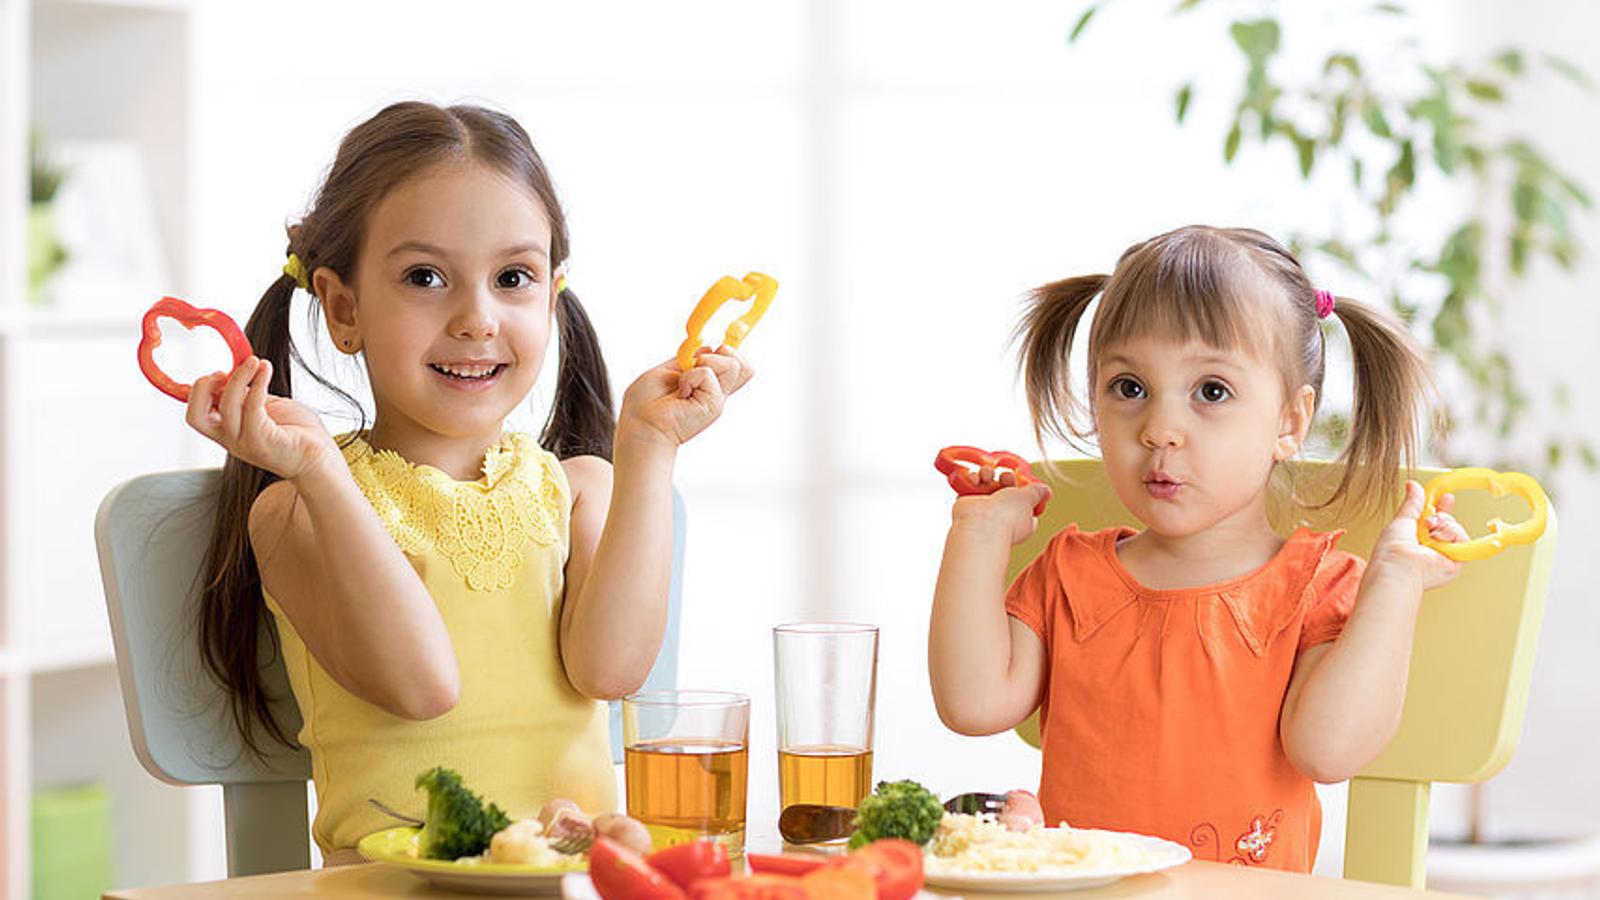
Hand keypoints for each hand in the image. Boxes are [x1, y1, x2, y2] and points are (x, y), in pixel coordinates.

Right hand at [185, 357, 340, 481]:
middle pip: (195, 417)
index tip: (220, 372)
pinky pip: (252, 406)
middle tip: (222, 372)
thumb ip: (249, 394)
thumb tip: (238, 373)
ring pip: (226, 406)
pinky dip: (258, 383)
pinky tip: (266, 370)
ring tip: (256, 362)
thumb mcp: (267, 407)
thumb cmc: (299, 434)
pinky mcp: (261, 440)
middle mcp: (231, 440)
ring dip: (240, 377)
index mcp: (228, 432)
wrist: (320, 459)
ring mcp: (244, 442)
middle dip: (202, 388)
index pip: (196, 414)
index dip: (200, 390)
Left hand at [617, 346, 754, 447]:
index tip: (718, 345)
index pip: (736, 365)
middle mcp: (716, 392)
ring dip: (706, 362)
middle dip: (724, 352)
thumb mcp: (668, 370)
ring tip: (687, 379)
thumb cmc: (646, 403)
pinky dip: (690, 376)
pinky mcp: (714, 405)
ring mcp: (716, 398)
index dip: (734, 350)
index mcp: (707, 384)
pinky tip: (681, 392)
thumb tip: (709, 348)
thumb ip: (690, 360)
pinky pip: (707, 373)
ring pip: (733, 364)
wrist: (641, 425)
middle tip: (698, 363)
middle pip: (743, 364)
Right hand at [949, 466, 1052, 545]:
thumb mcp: (1029, 498)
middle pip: (1005, 488)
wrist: (981, 523)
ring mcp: (985, 509)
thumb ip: (1037, 492)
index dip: (1024, 489)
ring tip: (987, 475)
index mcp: (1022, 519)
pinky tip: (975, 480)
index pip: (1025, 502)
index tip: (1023, 482)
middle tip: (1005, 477)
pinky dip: (972, 479)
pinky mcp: (969, 504)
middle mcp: (1003, 515)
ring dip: (987, 474)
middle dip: (1005, 477)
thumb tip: (1046, 491)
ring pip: (987, 484)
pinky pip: (971, 486)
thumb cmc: (1008, 514)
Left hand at [1369, 480, 1467, 591]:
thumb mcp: (1402, 520)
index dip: (1442, 508)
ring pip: (1455, 529)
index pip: (1435, 520)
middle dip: (1441, 516)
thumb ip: (1411, 503)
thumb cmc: (1392, 550)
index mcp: (1417, 539)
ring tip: (1430, 532)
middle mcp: (1431, 548)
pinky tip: (1439, 539)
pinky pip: (1464, 540)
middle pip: (1448, 523)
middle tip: (1429, 522)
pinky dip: (1452, 535)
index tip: (1446, 497)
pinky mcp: (1455, 562)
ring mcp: (1444, 555)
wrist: (1399, 567)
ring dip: (1443, 525)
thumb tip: (1412, 485)